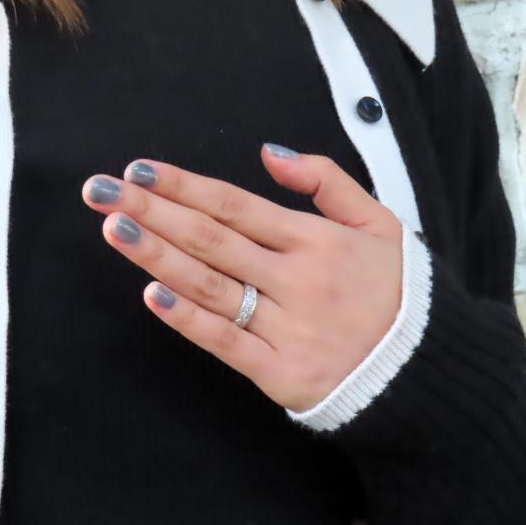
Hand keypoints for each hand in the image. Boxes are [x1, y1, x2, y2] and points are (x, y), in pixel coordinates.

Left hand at [81, 144, 402, 412]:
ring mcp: (288, 326)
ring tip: (114, 230)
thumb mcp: (381, 223)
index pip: (235, 204)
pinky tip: (151, 295)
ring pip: (212, 285)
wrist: (423, 369)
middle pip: (212, 238)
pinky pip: (227, 341)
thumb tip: (271, 153)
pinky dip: (188, 319)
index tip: (139, 171)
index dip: (184, 186)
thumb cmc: (397, 293)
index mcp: (317, 240)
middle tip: (101, 190)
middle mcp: (298, 278)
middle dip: (153, 211)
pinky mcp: (281, 371)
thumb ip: (328, 181)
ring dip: (158, 256)